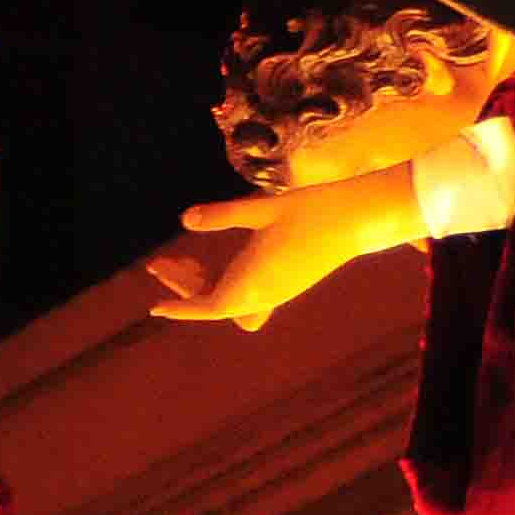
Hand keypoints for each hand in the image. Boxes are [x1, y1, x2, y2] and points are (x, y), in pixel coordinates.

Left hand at [142, 176, 397, 331]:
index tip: (155, 308)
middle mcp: (264, 295)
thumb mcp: (263, 207)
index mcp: (252, 282)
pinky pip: (249, 297)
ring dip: (206, 288)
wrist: (360, 219)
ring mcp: (279, 294)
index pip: (205, 306)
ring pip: (230, 303)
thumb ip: (223, 215)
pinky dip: (229, 284)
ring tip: (192, 261)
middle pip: (213, 303)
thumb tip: (184, 220)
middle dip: (185, 287)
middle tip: (163, 262)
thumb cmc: (312, 209)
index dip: (179, 308)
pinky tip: (227, 259)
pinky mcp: (289, 287)